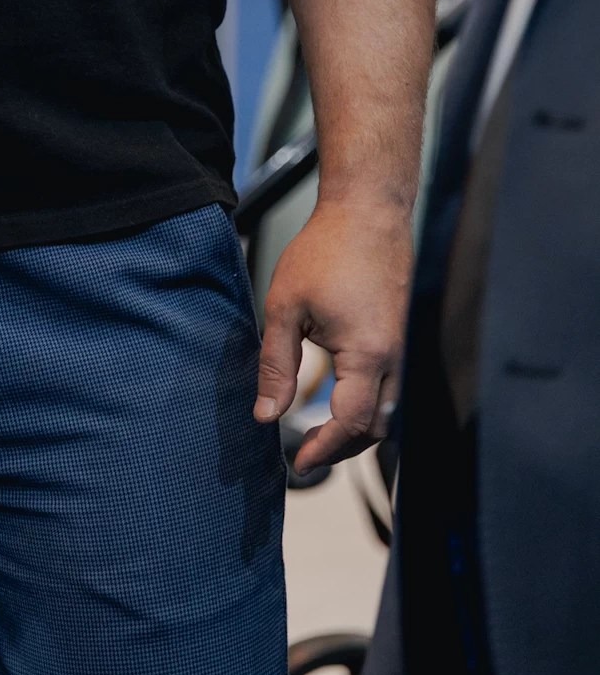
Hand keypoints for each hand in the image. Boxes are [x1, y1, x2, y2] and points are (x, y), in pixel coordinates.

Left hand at [255, 198, 409, 474]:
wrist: (367, 212)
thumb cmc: (327, 250)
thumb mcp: (285, 306)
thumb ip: (276, 364)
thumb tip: (267, 414)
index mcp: (367, 354)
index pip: (350, 423)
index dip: (323, 449)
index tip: (297, 462)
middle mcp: (397, 358)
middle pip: (376, 428)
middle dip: (341, 448)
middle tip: (305, 454)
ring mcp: (407, 348)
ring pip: (389, 412)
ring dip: (357, 430)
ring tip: (320, 433)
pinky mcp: (407, 338)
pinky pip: (393, 388)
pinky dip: (370, 406)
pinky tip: (343, 401)